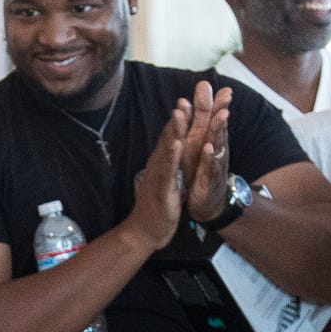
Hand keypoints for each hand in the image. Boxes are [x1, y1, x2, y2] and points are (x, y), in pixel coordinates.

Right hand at [125, 98, 191, 250]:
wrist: (144, 233)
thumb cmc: (155, 209)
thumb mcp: (162, 183)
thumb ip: (164, 168)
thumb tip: (165, 155)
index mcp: (160, 165)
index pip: (169, 139)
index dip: (177, 121)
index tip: (186, 103)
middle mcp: (157, 167)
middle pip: (167, 139)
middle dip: (177, 119)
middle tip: (185, 98)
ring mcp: (158, 178)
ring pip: (166, 151)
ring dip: (173, 131)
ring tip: (180, 112)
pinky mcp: (161, 191)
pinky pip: (167, 172)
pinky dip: (171, 157)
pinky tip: (177, 143)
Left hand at [179, 80, 235, 224]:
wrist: (207, 204)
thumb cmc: (203, 172)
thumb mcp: (201, 149)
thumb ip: (203, 129)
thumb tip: (204, 104)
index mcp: (210, 141)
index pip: (212, 118)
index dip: (213, 102)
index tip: (208, 84)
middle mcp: (215, 150)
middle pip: (219, 127)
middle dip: (220, 109)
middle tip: (225, 93)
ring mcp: (215, 164)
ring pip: (218, 144)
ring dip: (220, 129)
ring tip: (222, 115)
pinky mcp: (210, 181)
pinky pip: (211, 168)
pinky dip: (210, 158)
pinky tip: (209, 148)